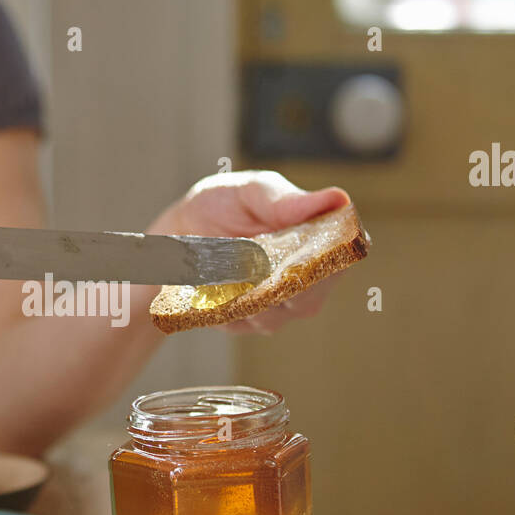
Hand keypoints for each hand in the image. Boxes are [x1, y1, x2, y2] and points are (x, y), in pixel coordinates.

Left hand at [148, 170, 350, 333]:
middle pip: (308, 300)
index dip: (329, 265)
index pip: (338, 262)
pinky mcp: (239, 321)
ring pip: (273, 316)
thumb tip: (338, 198)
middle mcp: (299, 281)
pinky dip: (226, 307)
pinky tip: (213, 289)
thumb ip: (286, 200)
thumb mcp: (250, 192)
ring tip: (229, 274)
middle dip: (285, 289)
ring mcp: (270, 306)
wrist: (176, 231)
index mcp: (313, 244)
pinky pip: (239, 322)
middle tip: (260, 269)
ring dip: (251, 299)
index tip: (307, 259)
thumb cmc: (222, 204)